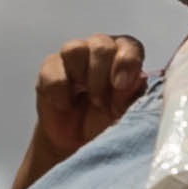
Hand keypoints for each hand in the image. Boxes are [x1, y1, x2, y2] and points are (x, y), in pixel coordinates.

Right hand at [13, 34, 149, 188]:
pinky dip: (59, 90)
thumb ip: (133, 97)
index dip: (127, 62)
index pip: (129, 46)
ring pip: (75, 49)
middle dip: (101, 75)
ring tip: (86, 101)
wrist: (75, 144)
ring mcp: (74, 58)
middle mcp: (101, 52)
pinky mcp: (51, 69)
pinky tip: (65, 105)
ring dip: (81, 77)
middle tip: (101, 102)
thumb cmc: (107, 124)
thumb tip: (136, 80)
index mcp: (126, 58)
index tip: (121, 85)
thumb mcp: (125, 116)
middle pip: (101, 44)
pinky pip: (52, 68)